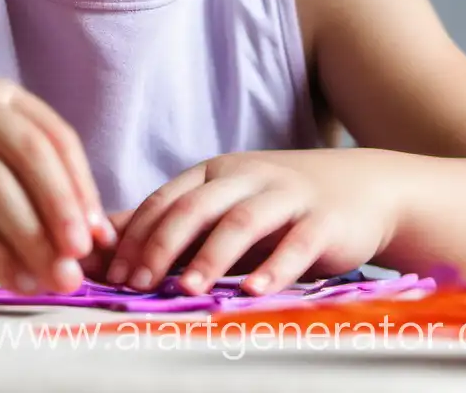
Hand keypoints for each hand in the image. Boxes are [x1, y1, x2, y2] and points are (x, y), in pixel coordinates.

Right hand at [0, 66, 115, 293]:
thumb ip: (21, 172)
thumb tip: (80, 238)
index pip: (54, 137)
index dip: (82, 186)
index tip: (98, 234)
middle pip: (29, 155)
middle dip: (61, 210)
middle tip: (80, 260)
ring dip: (29, 239)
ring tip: (52, 279)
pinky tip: (10, 277)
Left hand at [103, 149, 401, 295]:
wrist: (360, 188)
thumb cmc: (278, 205)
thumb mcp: (224, 205)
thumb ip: (172, 221)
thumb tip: (105, 237)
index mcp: (216, 173)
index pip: (167, 199)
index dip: (137, 235)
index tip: (113, 274)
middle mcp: (246, 177)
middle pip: (196, 206)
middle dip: (162, 245)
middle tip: (138, 283)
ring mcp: (285, 196)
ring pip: (241, 222)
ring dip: (211, 256)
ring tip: (187, 290)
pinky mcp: (322, 220)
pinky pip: (295, 244)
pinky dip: (274, 268)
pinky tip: (254, 291)